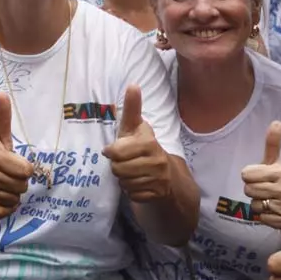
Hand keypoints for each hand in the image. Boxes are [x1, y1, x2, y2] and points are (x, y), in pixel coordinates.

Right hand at [0, 93, 33, 219]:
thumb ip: (2, 116)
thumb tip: (3, 93)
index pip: (27, 171)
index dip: (24, 168)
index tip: (14, 164)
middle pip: (22, 186)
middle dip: (19, 182)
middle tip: (7, 175)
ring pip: (14, 200)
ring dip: (13, 195)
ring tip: (2, 185)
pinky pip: (4, 213)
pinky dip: (7, 208)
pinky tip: (0, 197)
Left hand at [103, 85, 171, 202]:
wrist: (169, 175)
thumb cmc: (143, 147)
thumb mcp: (136, 128)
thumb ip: (132, 108)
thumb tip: (133, 84)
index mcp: (149, 143)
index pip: (116, 152)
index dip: (111, 152)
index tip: (114, 150)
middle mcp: (157, 161)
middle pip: (117, 169)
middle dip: (117, 167)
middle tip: (125, 162)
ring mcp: (159, 179)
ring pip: (124, 183)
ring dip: (124, 179)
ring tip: (132, 172)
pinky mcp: (158, 194)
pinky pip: (132, 194)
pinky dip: (131, 191)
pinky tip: (139, 184)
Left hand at [241, 121, 280, 230]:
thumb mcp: (276, 164)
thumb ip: (273, 144)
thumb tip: (276, 121)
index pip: (246, 174)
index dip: (249, 176)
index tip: (260, 177)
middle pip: (248, 190)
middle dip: (253, 191)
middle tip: (265, 191)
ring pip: (253, 205)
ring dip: (258, 205)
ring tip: (269, 201)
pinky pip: (260, 218)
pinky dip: (264, 217)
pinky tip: (273, 213)